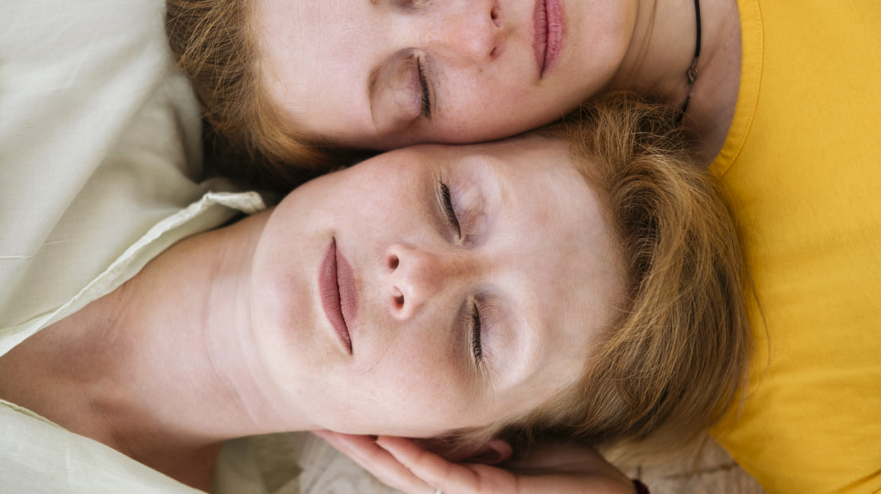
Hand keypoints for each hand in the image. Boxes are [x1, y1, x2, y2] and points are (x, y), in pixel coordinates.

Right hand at [315, 430, 636, 493]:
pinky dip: (414, 456)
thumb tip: (457, 395)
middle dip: (353, 438)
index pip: (402, 450)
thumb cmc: (565, 467)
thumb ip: (481, 422)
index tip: (336, 402)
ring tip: (336, 423)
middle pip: (391, 463)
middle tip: (315, 412)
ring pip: (406, 471)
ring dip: (370, 447)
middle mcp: (454, 486)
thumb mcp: (514, 432)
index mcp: (458, 472)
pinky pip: (442, 475)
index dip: (367, 430)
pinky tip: (389, 439)